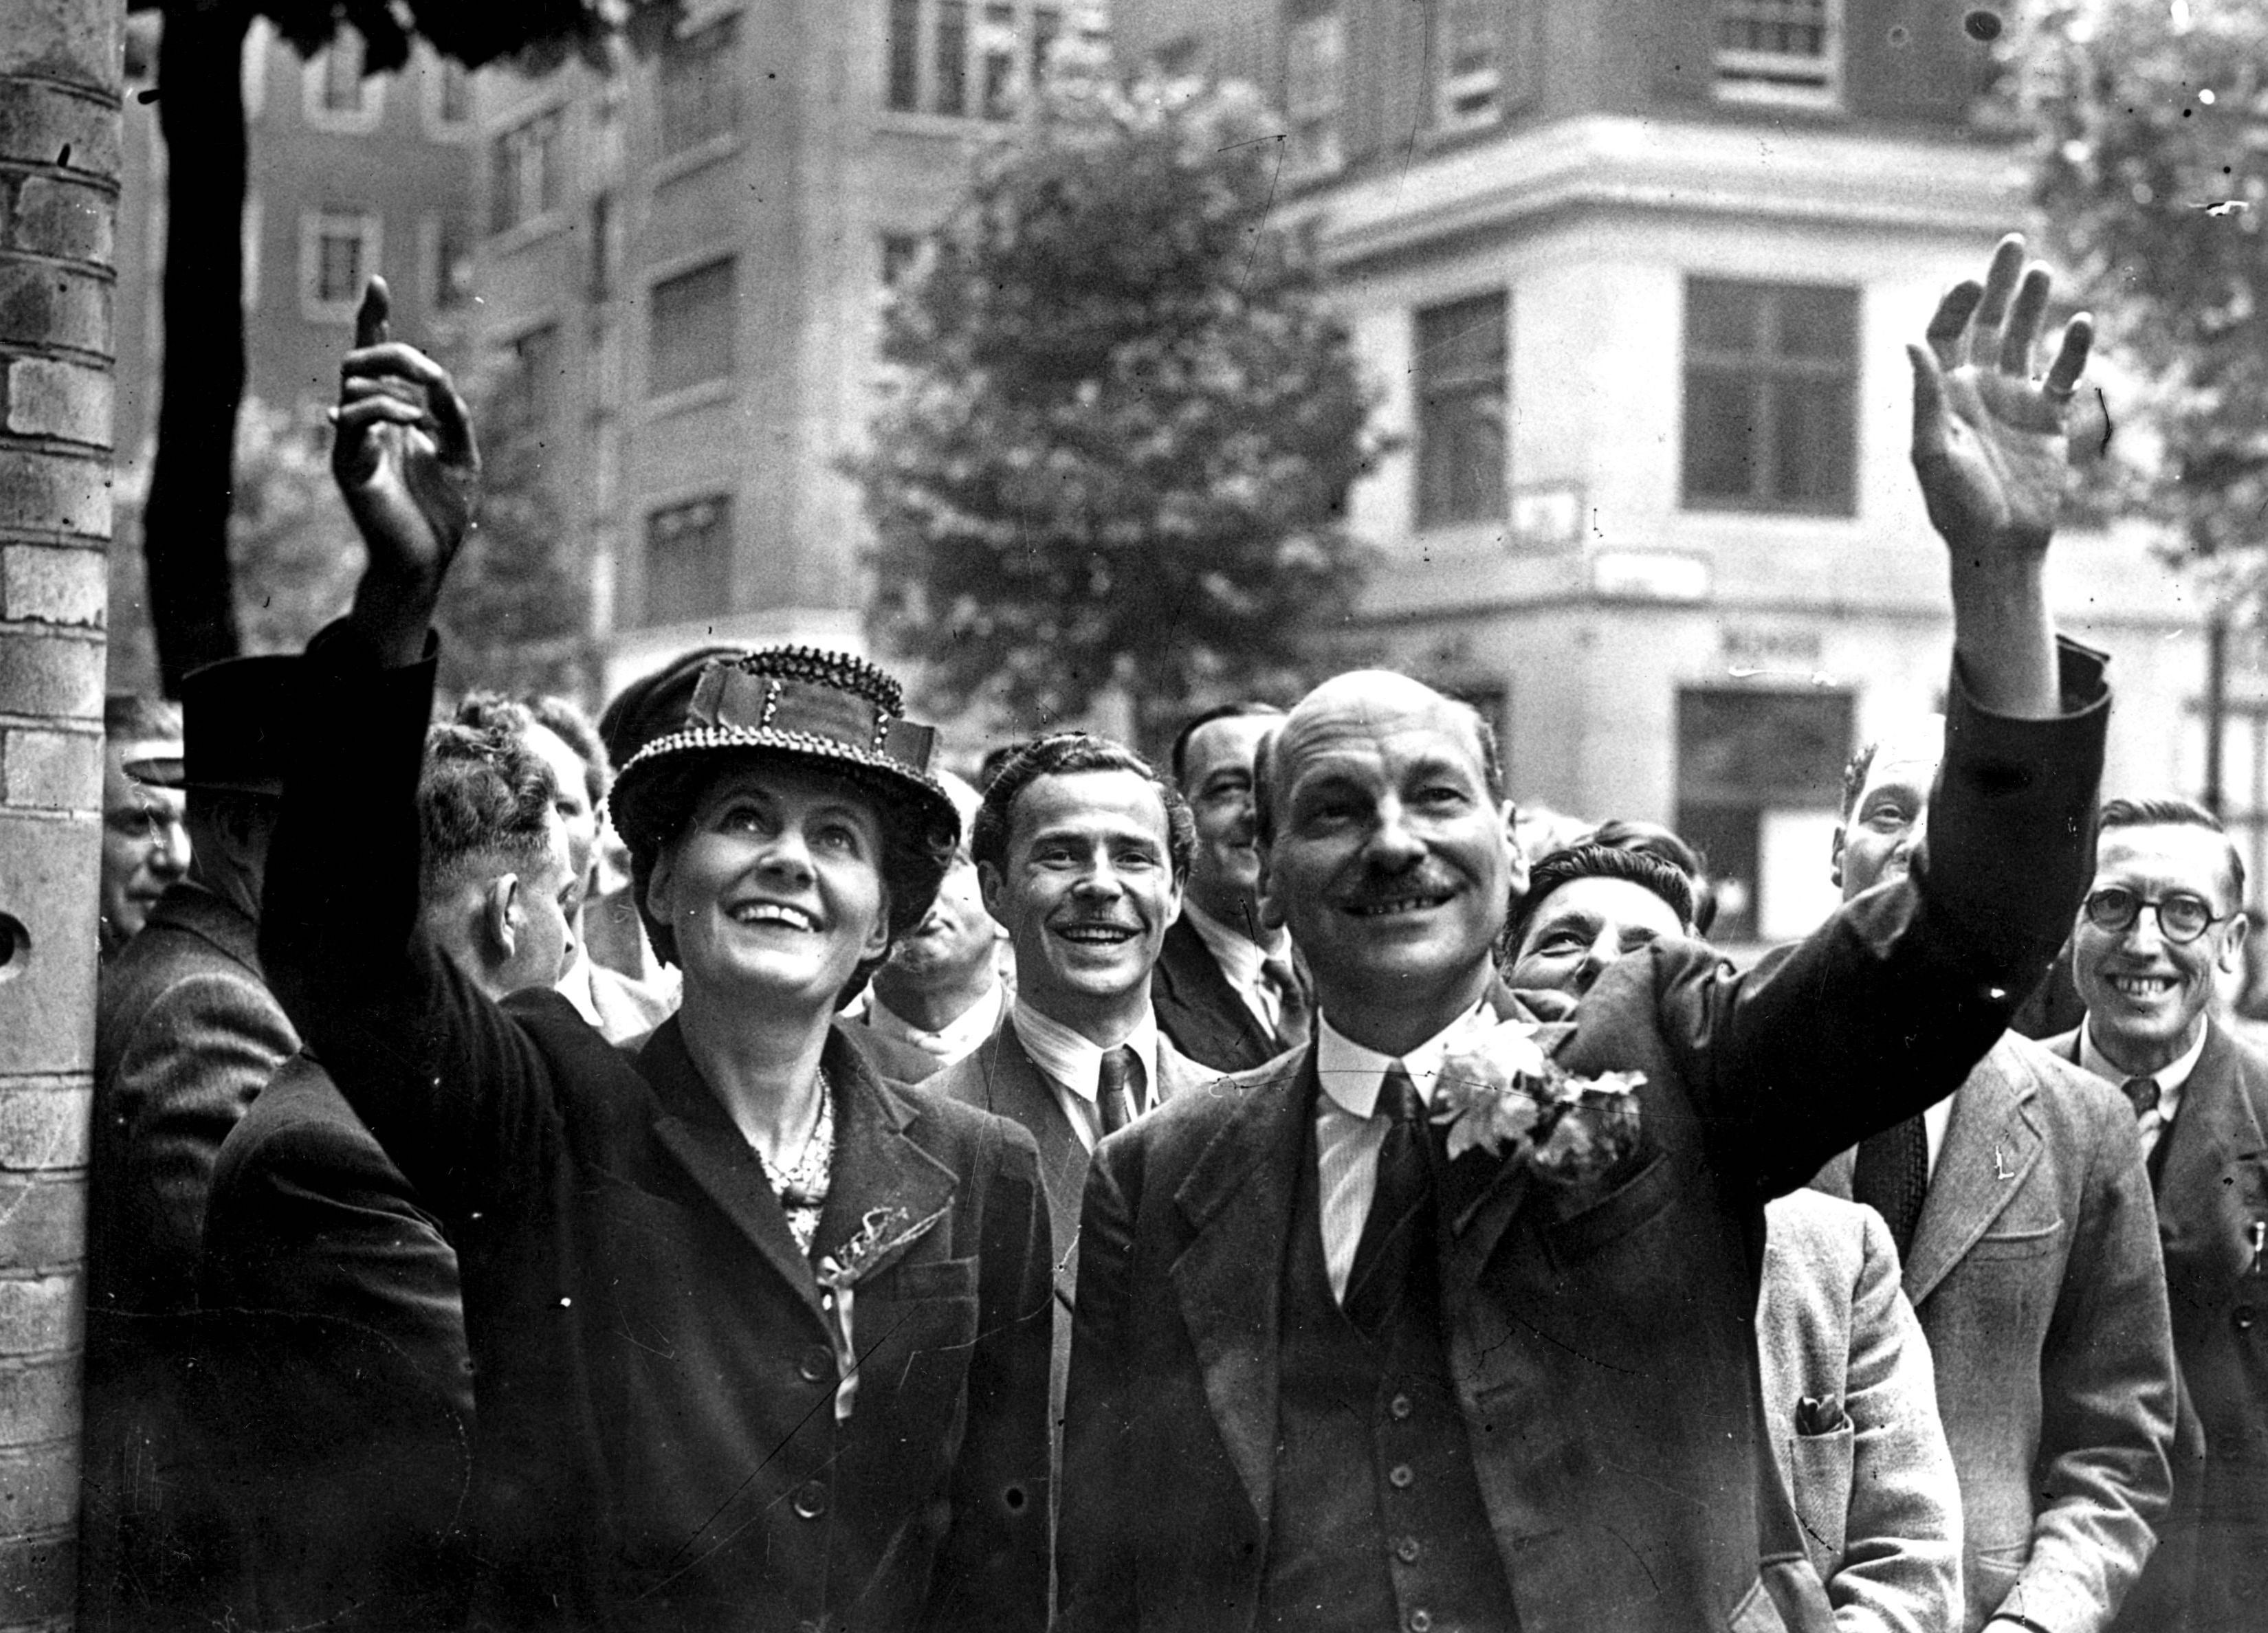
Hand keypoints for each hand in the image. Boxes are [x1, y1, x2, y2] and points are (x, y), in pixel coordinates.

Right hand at [330, 277, 479, 602]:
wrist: (427, 559)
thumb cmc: (443, 511)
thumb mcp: (462, 452)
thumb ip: (452, 413)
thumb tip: (438, 376)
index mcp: (394, 414)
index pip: (376, 357)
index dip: (374, 319)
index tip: (377, 280)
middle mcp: (367, 421)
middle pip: (361, 358)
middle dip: (394, 351)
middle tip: (429, 371)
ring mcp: (353, 440)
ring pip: (354, 383)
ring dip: (395, 386)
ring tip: (425, 414)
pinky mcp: (348, 463)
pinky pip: (354, 419)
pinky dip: (386, 410)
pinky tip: (413, 424)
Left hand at [1909, 234, 2092, 562]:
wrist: (1999, 546)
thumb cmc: (1957, 507)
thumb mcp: (1933, 453)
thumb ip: (1925, 398)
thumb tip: (1910, 345)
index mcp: (1944, 395)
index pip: (1946, 335)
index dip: (1955, 305)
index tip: (1970, 281)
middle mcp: (1978, 390)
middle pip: (1987, 325)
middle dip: (1997, 286)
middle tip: (2012, 244)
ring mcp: (2015, 401)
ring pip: (2025, 340)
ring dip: (2034, 307)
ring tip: (2043, 271)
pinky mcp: (2049, 417)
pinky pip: (2064, 374)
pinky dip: (2073, 350)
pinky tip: (2080, 323)